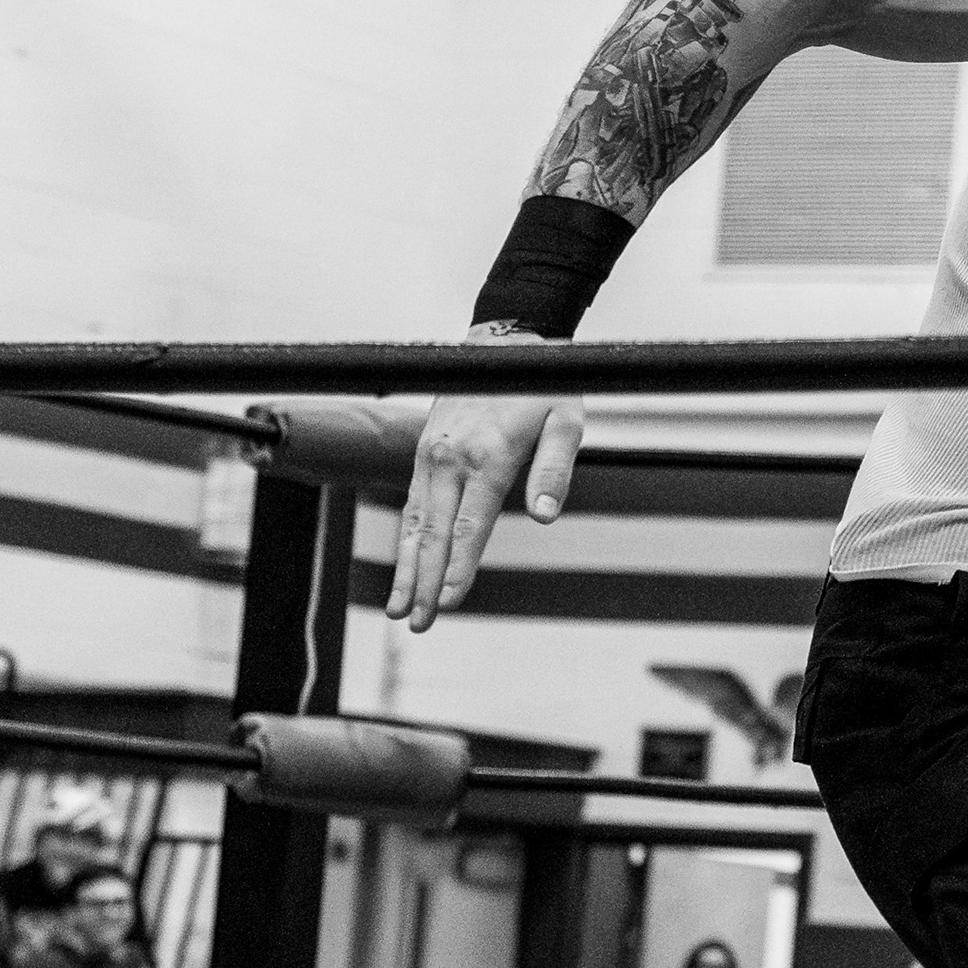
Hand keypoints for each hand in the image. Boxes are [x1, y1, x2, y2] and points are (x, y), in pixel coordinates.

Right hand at [391, 372, 586, 632]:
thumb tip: (545, 516)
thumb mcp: (566, 421)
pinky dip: (406, 541)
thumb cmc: (542, 385)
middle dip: (425, 582)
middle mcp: (451, 458)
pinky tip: (404, 570)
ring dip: (407, 569)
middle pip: (435, 533)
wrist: (503, 344)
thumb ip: (554, 470)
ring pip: (415, 523)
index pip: (470, 525)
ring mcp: (432, 455)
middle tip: (418, 624)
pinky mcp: (425, 453)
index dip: (459, 567)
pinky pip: (412, 505)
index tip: (450, 602)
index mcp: (487, 456)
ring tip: (400, 610)